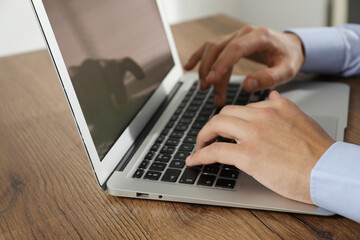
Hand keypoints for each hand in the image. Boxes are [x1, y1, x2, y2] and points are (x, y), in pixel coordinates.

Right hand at [184, 26, 304, 105]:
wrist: (290, 46)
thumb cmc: (289, 57)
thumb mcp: (287, 70)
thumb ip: (269, 78)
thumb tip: (247, 85)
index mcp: (259, 36)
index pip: (234, 49)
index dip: (221, 65)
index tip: (211, 81)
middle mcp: (244, 33)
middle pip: (219, 49)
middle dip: (211, 72)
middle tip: (210, 92)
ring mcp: (235, 36)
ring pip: (212, 49)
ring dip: (205, 69)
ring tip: (205, 88)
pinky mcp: (230, 42)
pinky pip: (210, 47)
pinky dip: (198, 56)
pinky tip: (189, 67)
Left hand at [186, 91, 333, 203]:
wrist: (328, 171)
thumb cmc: (319, 151)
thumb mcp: (302, 119)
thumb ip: (284, 107)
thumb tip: (273, 95)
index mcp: (274, 107)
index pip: (242, 108)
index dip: (230, 120)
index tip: (225, 129)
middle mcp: (261, 116)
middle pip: (224, 113)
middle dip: (212, 125)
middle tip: (208, 137)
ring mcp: (253, 134)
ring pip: (216, 126)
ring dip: (203, 137)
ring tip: (199, 147)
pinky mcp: (248, 154)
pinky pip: (215, 151)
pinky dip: (200, 155)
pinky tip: (194, 160)